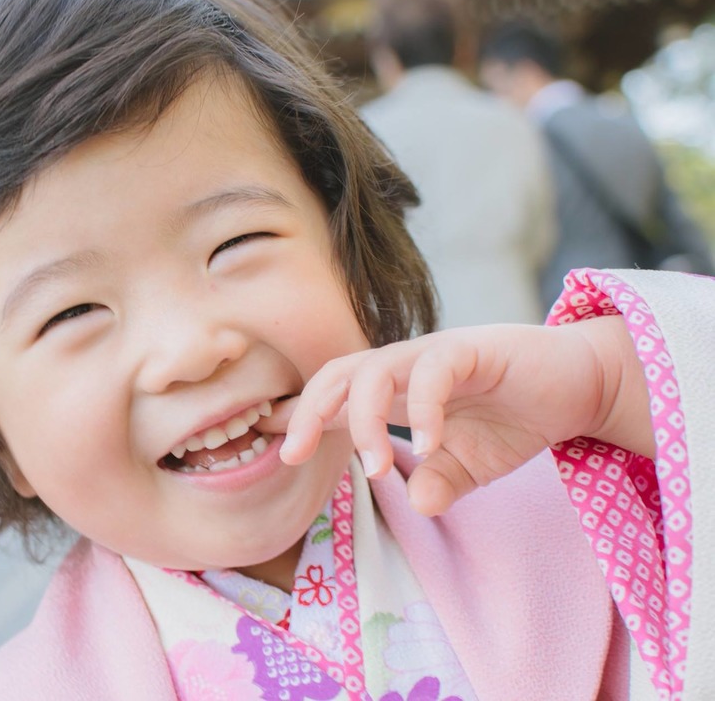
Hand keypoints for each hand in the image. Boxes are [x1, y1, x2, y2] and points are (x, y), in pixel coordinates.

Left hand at [259, 316, 651, 515]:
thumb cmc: (517, 419)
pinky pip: (433, 369)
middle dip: (308, 410)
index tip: (272, 448)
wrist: (580, 386)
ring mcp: (436, 354)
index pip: (334, 395)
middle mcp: (406, 366)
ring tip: (376, 469)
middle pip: (337, 372)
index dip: (300, 416)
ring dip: (364, 420)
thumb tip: (420, 504)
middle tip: (294, 454)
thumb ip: (440, 482)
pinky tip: (427, 446)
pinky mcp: (473, 348)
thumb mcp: (471, 465)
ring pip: (374, 369)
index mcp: (396, 391)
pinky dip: (422, 408)